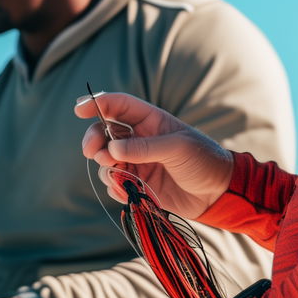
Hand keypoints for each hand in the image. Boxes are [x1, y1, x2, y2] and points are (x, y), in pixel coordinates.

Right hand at [75, 92, 233, 218]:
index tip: (79, 109)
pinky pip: (114, 183)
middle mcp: (140, 139)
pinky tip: (124, 192)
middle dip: (94, 139)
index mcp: (151, 120)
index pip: (119, 105)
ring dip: (105, 167)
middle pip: (104, 132)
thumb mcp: (178, 149)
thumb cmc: (204, 161)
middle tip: (92, 152)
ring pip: (106, 160)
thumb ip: (144, 148)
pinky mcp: (138, 184)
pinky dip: (114, 187)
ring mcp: (137, 161)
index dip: (97, 103)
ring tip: (118, 176)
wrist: (218, 193)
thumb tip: (112, 149)